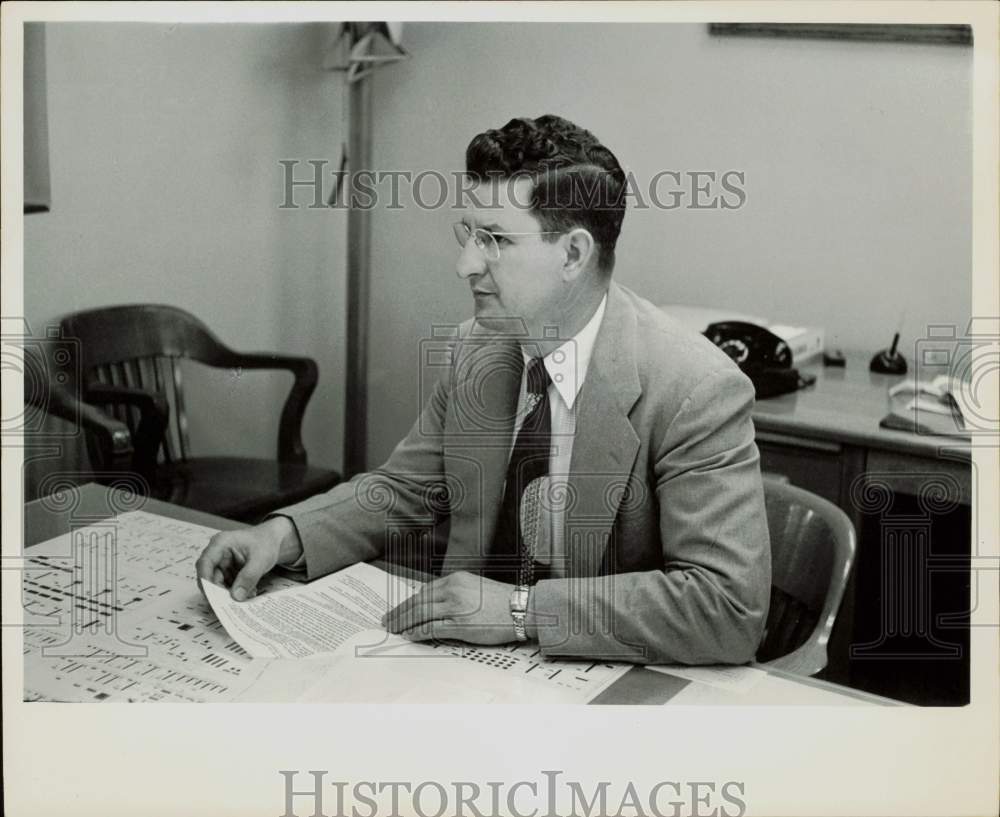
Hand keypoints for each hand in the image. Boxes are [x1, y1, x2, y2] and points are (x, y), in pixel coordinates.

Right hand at [195, 516, 300, 600]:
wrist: (273, 540)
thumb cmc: (266, 542)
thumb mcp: (261, 559)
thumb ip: (249, 577)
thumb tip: (236, 596)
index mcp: (221, 543)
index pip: (205, 563)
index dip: (205, 581)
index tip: (213, 596)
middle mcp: (217, 553)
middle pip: (210, 576)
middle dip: (220, 591)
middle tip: (231, 604)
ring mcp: (222, 562)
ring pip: (218, 583)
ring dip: (230, 593)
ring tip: (246, 596)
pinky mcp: (227, 570)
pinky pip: (227, 584)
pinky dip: (236, 590)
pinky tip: (249, 593)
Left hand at [382, 571, 518, 644]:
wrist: (523, 609)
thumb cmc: (502, 601)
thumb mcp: (474, 588)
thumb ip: (454, 592)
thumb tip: (432, 602)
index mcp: (456, 579)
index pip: (425, 591)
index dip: (408, 601)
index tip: (398, 609)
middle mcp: (453, 589)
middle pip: (418, 601)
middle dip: (400, 612)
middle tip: (388, 620)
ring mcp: (456, 607)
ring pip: (420, 614)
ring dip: (404, 622)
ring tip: (394, 629)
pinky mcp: (460, 624)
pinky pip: (431, 628)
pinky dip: (417, 631)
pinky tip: (409, 635)